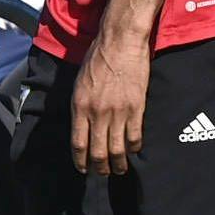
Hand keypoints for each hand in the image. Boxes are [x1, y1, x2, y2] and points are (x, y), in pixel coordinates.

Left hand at [70, 28, 149, 174]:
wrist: (120, 41)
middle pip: (98, 152)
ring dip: (118, 163)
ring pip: (117, 149)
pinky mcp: (136, 107)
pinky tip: (133, 150)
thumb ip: (80, 107)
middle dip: (100, 168)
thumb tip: (82, 127)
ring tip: (120, 169)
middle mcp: (97, 113)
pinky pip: (134, 136)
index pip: (78, 144)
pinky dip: (133, 147)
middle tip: (103, 173)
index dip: (81, 161)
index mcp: (80, 107)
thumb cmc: (98, 58)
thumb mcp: (79, 83)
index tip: (84, 169)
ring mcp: (118, 112)